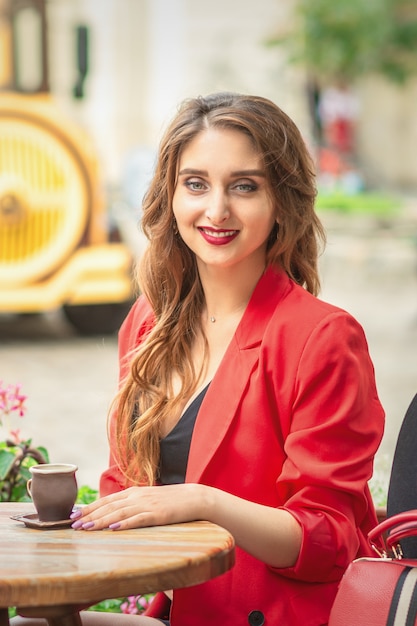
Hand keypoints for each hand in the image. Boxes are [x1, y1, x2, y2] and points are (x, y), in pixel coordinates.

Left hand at [70, 483, 205, 530]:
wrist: (194, 498)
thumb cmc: (171, 501)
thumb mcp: (148, 499)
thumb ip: (132, 504)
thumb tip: (114, 515)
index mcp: (134, 492)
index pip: (107, 500)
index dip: (90, 507)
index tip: (74, 515)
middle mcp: (137, 496)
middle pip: (109, 506)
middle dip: (90, 515)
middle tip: (73, 524)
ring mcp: (147, 505)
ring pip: (119, 513)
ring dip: (101, 521)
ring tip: (87, 528)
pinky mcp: (158, 514)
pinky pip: (138, 520)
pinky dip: (125, 524)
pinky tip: (113, 529)